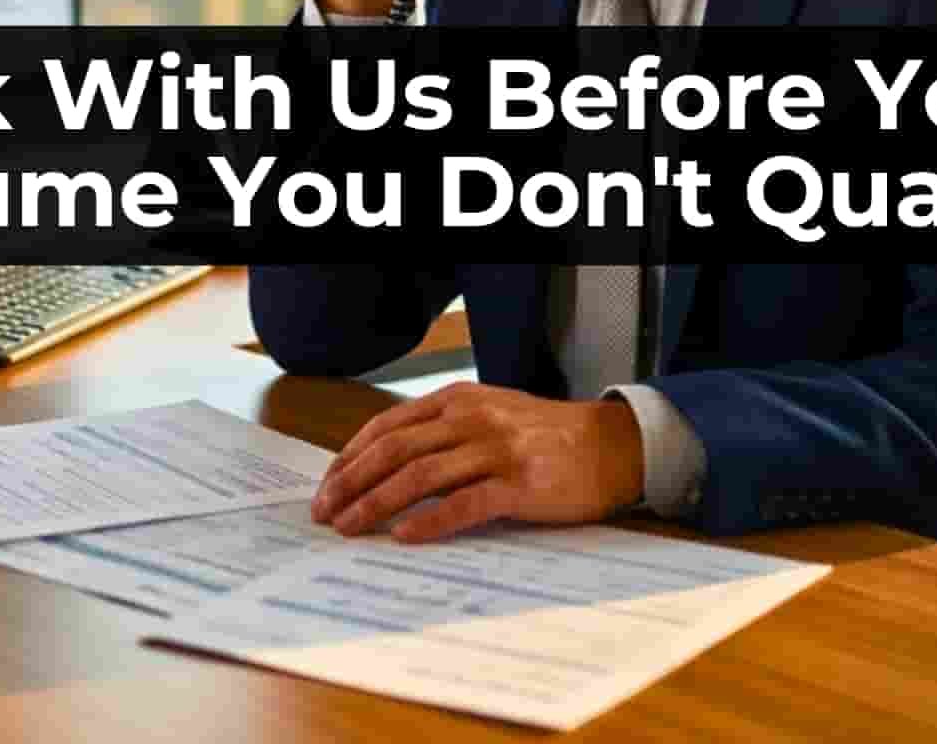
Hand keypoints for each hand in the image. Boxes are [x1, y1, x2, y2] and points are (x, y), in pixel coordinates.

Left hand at [311, 382, 644, 541]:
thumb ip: (443, 431)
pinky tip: (404, 537)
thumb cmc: (545, 436)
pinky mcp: (520, 485)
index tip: (327, 486)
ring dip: (378, 504)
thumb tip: (387, 466)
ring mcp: (495, 450)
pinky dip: (429, 521)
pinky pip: (464, 504)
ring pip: (419, 477)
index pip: (387, 427)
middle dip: (352, 483)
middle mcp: (471, 419)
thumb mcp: (489, 415)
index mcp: (457, 400)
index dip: (350, 457)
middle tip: (325, 513)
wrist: (611, 446)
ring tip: (351, 528)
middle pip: (394, 451)